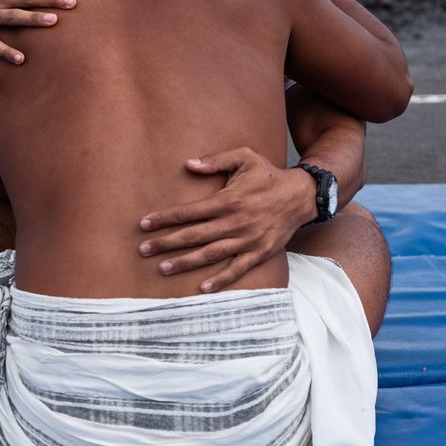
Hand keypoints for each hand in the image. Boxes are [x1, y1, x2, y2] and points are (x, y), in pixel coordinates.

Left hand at [138, 148, 316, 293]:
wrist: (302, 195)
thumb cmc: (268, 174)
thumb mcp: (244, 157)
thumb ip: (215, 160)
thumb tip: (188, 164)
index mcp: (227, 200)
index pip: (188, 212)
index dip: (164, 218)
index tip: (143, 224)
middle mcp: (235, 222)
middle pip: (193, 236)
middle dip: (166, 243)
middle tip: (143, 250)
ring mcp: (247, 240)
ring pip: (210, 254)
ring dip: (185, 263)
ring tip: (163, 268)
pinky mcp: (259, 253)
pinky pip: (237, 269)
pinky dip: (220, 280)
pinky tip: (202, 289)